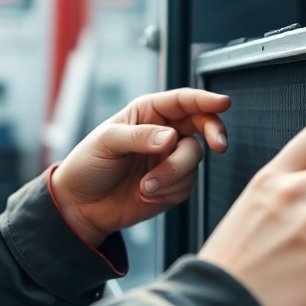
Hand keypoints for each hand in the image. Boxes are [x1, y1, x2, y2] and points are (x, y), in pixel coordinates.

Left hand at [52, 88, 230, 246]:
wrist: (81, 205)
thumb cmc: (88, 164)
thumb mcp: (107, 142)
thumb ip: (140, 137)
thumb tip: (171, 138)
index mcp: (148, 113)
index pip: (183, 101)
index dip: (205, 100)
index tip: (223, 103)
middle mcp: (164, 133)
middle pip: (201, 125)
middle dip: (212, 134)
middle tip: (218, 146)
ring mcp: (170, 159)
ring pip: (193, 160)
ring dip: (172, 175)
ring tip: (145, 186)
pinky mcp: (173, 185)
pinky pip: (186, 186)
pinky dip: (168, 191)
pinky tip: (145, 194)